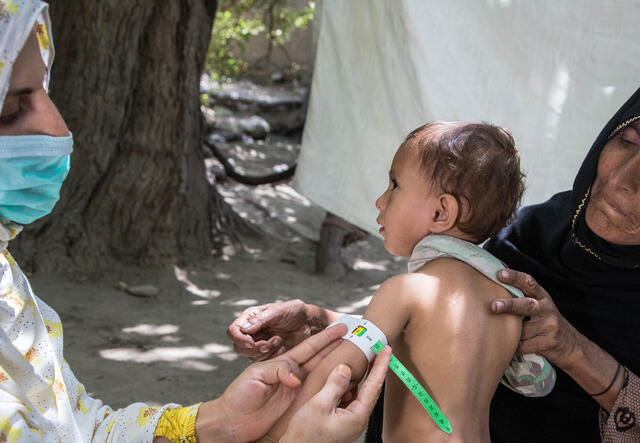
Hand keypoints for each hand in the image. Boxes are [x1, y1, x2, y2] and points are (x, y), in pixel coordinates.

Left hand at [197, 324, 346, 442]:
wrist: (232, 422)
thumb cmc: (239, 396)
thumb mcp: (256, 376)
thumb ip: (278, 371)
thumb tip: (298, 379)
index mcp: (283, 363)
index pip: (309, 347)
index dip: (326, 337)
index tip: (342, 328)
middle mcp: (292, 375)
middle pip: (321, 358)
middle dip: (338, 348)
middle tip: (357, 339)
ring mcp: (296, 391)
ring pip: (323, 376)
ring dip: (338, 367)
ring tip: (356, 360)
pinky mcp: (297, 407)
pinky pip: (318, 396)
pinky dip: (331, 390)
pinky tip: (343, 387)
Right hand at [227, 299, 325, 360]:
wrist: (309, 323)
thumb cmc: (295, 312)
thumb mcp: (279, 311)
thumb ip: (262, 319)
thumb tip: (244, 329)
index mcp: (250, 318)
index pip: (233, 331)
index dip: (239, 338)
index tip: (251, 342)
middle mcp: (251, 332)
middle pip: (238, 347)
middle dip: (252, 348)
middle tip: (267, 344)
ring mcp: (259, 343)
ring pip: (250, 356)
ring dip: (264, 352)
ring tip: (279, 342)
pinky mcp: (268, 354)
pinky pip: (262, 362)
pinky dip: (272, 357)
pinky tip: (282, 348)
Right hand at [280, 346, 391, 442]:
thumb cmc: (306, 436)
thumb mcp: (319, 405)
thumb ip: (334, 385)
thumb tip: (345, 369)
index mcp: (357, 416)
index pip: (374, 385)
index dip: (381, 365)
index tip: (386, 349)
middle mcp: (357, 420)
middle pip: (370, 389)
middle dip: (375, 368)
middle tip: (379, 350)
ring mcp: (349, 422)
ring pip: (358, 393)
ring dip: (361, 377)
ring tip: (362, 360)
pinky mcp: (340, 422)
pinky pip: (348, 399)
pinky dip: (348, 386)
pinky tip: (342, 379)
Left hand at [492, 269, 583, 369]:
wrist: (573, 346)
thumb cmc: (547, 323)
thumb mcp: (540, 307)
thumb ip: (523, 299)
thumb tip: (493, 289)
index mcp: (543, 297)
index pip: (529, 283)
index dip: (515, 277)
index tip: (500, 274)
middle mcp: (547, 310)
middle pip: (527, 305)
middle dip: (510, 305)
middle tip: (493, 305)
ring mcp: (549, 327)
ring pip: (522, 330)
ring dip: (509, 334)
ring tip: (495, 333)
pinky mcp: (549, 343)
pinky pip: (524, 346)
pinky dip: (513, 348)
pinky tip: (506, 349)